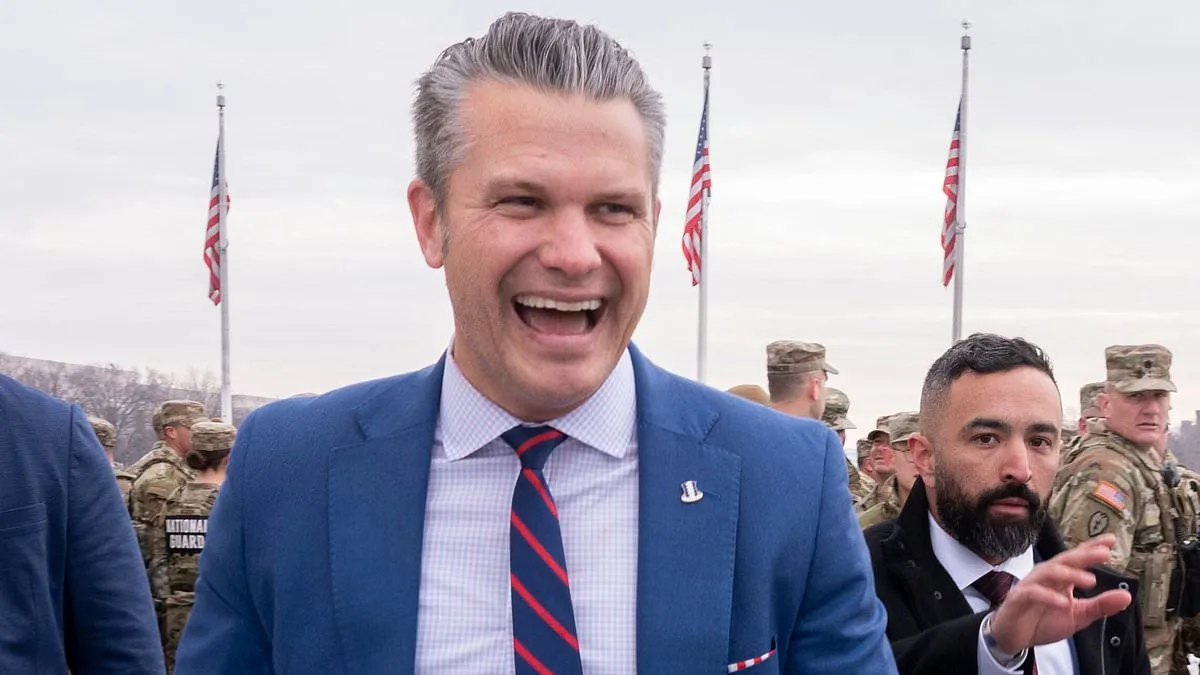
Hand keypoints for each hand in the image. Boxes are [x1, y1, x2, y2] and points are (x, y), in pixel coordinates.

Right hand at [989, 534, 1131, 653]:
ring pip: (1049, 573)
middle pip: (1065, 560)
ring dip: (1069, 574)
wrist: (1014, 636)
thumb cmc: (1044, 620)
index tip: (1111, 540)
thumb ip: (1101, 605)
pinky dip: (1049, 597)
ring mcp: (1031, 585)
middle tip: (1104, 553)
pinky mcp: (1019, 598)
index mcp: (1061, 577)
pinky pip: (1033, 593)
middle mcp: (1046, 576)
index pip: (1077, 558)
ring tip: (1090, 580)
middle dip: (1084, 555)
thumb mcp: (1079, 615)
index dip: (1092, 548)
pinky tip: (1064, 603)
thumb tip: (1127, 595)